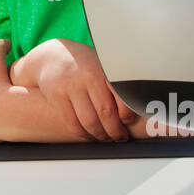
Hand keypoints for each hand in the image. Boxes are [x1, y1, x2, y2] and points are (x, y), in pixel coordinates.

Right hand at [22, 38, 136, 142]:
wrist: (52, 56)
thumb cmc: (84, 64)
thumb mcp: (102, 64)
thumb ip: (118, 81)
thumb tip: (141, 105)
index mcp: (105, 67)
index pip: (122, 95)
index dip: (128, 114)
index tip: (129, 122)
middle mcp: (88, 76)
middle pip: (106, 113)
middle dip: (116, 131)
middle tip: (120, 137)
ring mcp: (71, 86)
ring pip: (90, 122)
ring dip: (101, 136)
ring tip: (106, 138)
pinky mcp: (57, 96)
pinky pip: (73, 124)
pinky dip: (84, 135)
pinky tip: (89, 135)